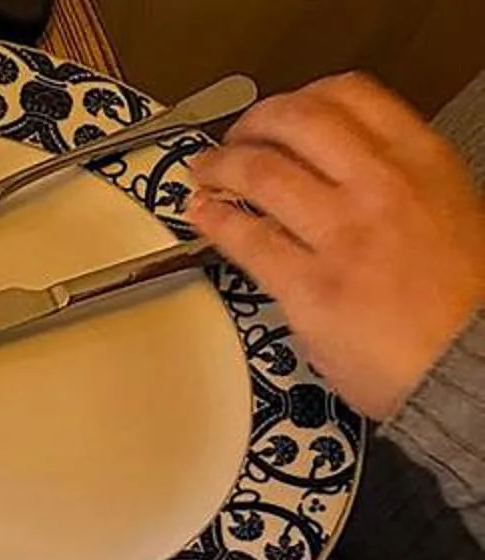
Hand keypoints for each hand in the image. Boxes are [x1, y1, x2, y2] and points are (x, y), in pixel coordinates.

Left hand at [185, 72, 484, 417]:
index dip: (303, 98)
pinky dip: (215, 220)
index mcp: (419, 159)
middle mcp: (378, 185)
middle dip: (256, 123)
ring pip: (263, 173)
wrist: (467, 362)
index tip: (282, 112)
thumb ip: (399, 184)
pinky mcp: (310, 288)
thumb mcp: (448, 210)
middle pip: (298, 122)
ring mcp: (341, 234)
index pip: (349, 96)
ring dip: (223, 165)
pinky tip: (203, 213)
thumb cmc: (462, 303)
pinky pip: (249, 240)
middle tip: (237, 138)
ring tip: (207, 171)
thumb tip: (349, 178)